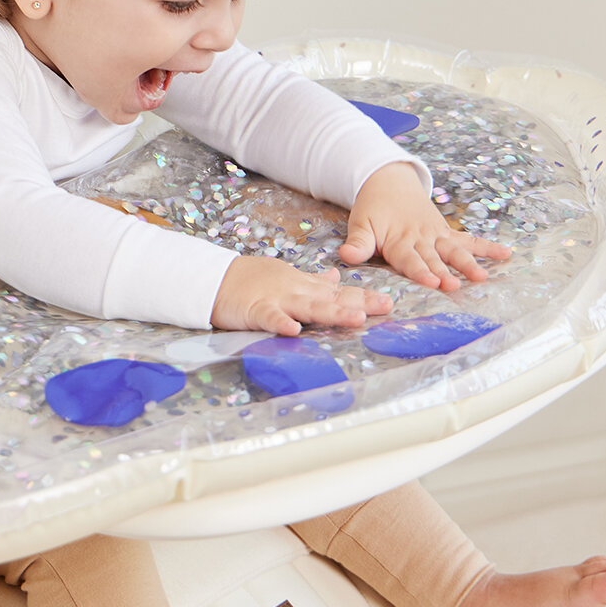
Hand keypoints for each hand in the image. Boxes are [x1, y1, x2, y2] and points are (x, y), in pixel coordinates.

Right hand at [212, 255, 393, 335]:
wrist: (215, 278)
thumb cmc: (251, 280)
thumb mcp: (286, 276)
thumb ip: (312, 281)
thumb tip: (335, 278)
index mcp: (303, 286)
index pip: (338, 292)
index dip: (364, 296)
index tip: (389, 302)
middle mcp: (295, 290)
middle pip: (331, 298)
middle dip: (359, 303)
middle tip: (385, 307)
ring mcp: (276, 299)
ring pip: (308, 306)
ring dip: (331, 312)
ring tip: (355, 318)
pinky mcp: (255, 309)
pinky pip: (269, 317)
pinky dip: (280, 323)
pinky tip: (293, 330)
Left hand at [340, 163, 511, 291]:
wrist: (388, 181)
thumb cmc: (372, 209)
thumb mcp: (360, 224)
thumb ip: (357, 243)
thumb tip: (346, 256)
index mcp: (399, 240)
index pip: (410, 259)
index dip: (421, 270)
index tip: (432, 281)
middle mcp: (421, 239)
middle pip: (435, 258)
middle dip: (446, 272)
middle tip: (456, 285)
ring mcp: (436, 235)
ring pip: (455, 250)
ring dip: (469, 263)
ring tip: (482, 277)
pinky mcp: (446, 232)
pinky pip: (469, 240)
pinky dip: (487, 247)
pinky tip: (506, 255)